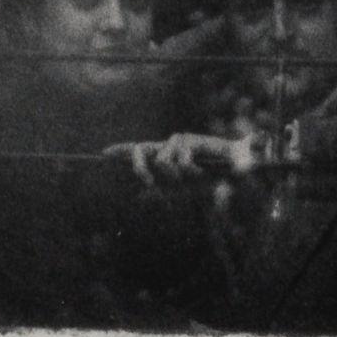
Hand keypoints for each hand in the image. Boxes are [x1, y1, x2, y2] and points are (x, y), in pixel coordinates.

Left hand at [104, 130, 258, 187]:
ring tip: (194, 178)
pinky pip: (179, 161)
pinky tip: (202, 172)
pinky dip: (190, 172)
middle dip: (140, 168)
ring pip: (161, 162)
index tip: (104, 153)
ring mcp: (176, 141)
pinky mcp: (187, 140)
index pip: (138, 150)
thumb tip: (139, 196)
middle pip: (140, 150)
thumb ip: (161, 189)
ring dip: (176, 177)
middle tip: (151, 183)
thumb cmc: (207, 178)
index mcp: (163, 156)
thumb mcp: (182, 188)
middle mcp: (166, 146)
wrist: (232, 168)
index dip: (120, 150)